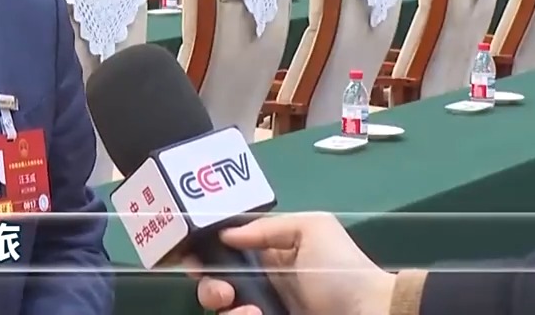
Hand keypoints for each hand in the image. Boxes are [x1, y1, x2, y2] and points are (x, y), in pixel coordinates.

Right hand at [188, 212, 395, 314]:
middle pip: (216, 285)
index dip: (204, 252)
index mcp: (270, 254)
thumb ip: (267, 227)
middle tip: (222, 292)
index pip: (225, 251)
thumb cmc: (342, 270)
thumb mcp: (312, 229)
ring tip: (245, 310)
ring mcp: (265, 309)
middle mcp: (262, 284)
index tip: (192, 257)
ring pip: (223, 311)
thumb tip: (225, 234)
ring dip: (223, 307)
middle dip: (209, 286)